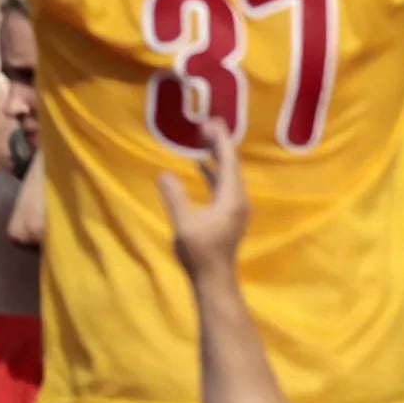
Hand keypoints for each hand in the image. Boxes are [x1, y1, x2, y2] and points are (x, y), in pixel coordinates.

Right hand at [159, 116, 248, 270]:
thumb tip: (164, 173)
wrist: (214, 280)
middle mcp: (239, 198)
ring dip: (217, 156)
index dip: (220, 139)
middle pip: (231, 163)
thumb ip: (175, 198)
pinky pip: (225, 184)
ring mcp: (236, 207)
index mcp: (232, 197)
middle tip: (204, 126)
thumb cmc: (200, 252)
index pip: (229, 160)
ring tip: (202, 140)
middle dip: (219, 143)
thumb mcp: (184, 225)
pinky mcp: (230, 214)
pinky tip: (202, 166)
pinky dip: (215, 172)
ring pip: (229, 173)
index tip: (209, 122)